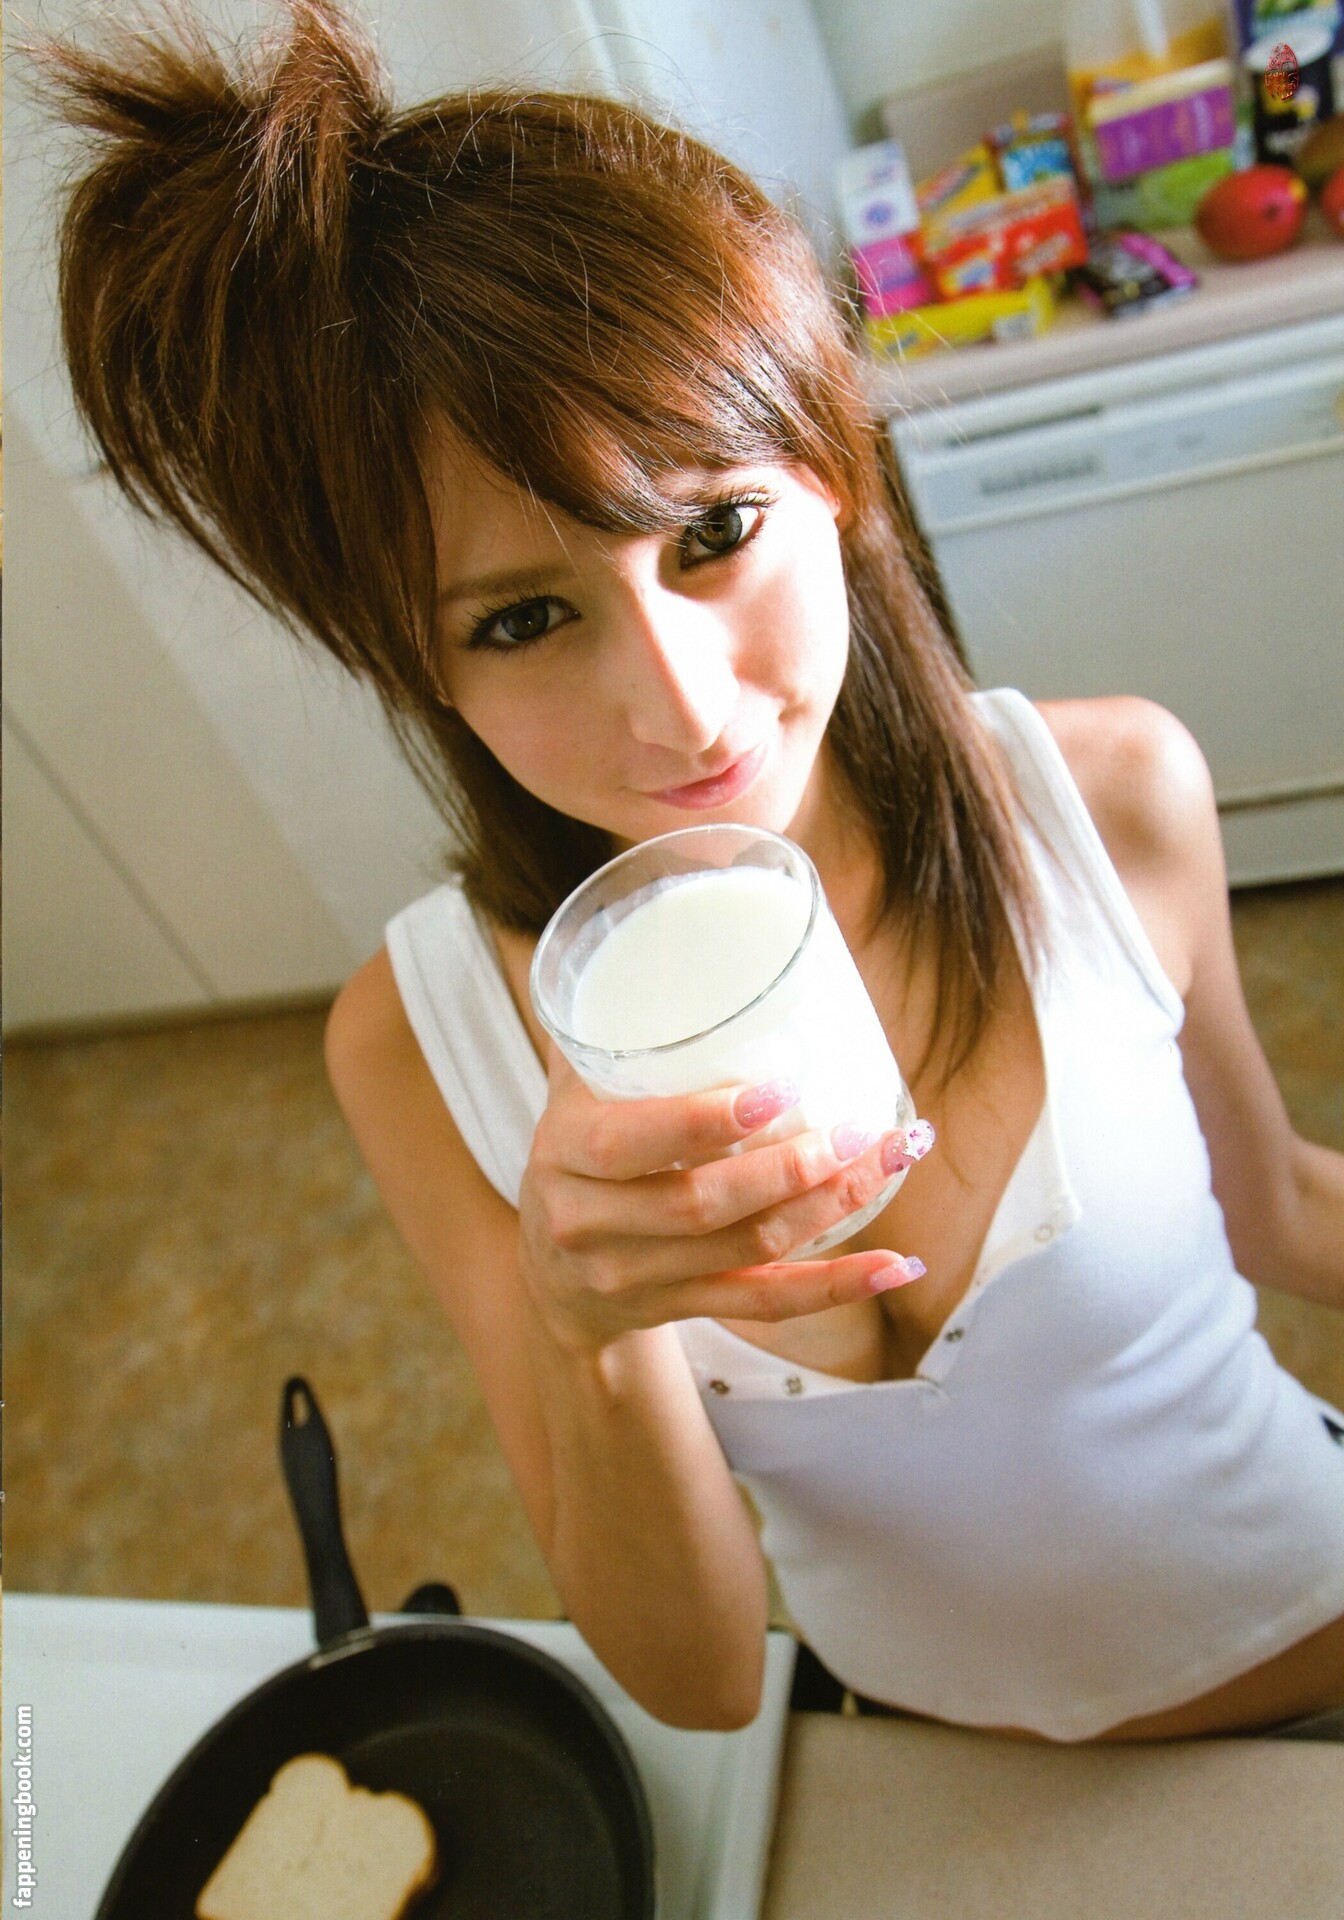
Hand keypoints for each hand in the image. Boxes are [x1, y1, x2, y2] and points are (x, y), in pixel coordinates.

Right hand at [518, 1054, 931, 1354]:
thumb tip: (682, 898)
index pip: (633, 1143)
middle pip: (703, 1204)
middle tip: (858, 1127)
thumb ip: (611, 1015)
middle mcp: (592, 1223)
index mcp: (565, 1152)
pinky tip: (897, 1265)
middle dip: (793, 1167)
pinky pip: (767, 1303)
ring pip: (747, 1250)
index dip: (706, 1121)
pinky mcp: (683, 1310)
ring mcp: (636, 1276)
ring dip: (829, 1207)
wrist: (548, 1279)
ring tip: (888, 1160)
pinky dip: (838, 1286)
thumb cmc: (578, 1152)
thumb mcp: (574, 1087)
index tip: (780, 1088)